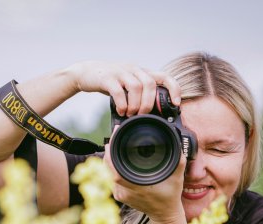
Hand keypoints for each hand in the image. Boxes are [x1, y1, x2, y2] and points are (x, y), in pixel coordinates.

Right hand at [64, 61, 181, 116]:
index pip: (164, 76)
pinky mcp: (107, 78)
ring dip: (136, 104)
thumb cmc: (110, 82)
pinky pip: (119, 91)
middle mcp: (133, 70)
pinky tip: (121, 111)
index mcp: (141, 72)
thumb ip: (139, 95)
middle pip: (150, 83)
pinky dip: (122, 104)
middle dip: (149, 103)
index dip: (174, 89)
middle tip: (142, 115)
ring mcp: (120, 72)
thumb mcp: (127, 85)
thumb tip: (150, 115)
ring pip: (136, 87)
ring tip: (130, 114)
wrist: (85, 73)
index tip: (176, 104)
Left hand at [103, 139, 186, 223]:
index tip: (113, 141)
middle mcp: (127, 192)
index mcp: (138, 188)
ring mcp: (121, 195)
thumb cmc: (170, 197)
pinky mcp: (120, 195)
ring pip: (107, 174)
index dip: (111, 156)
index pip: (116, 172)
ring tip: (113, 144)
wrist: (164, 214)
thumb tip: (179, 149)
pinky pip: (110, 179)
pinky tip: (114, 158)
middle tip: (114, 137)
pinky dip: (111, 167)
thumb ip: (178, 164)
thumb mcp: (177, 180)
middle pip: (108, 170)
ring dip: (109, 159)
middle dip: (109, 152)